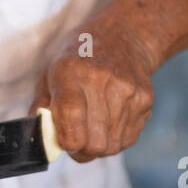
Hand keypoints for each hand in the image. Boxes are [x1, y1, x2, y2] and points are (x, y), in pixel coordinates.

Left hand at [30, 12, 155, 162]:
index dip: (67, 142)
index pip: (71, 120)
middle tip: (78, 141)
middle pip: (95, 143)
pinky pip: (129, 138)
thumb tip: (42, 141)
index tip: (65, 142)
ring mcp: (127, 90)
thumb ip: (42, 108)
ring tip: (93, 128)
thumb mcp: (50, 74)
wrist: (121, 36)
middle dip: (83, 151)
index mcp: (70, 73)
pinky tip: (111, 119)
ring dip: (101, 145)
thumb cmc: (78, 59)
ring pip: (113, 145)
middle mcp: (100, 80)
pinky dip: (117, 137)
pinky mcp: (145, 98)